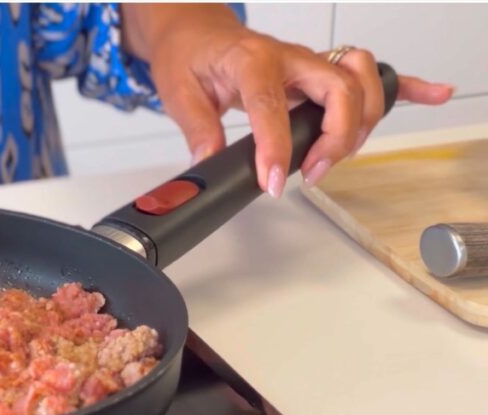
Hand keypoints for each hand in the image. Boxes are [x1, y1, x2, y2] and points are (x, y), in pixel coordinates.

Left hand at [121, 5, 453, 196]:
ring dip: (359, 125)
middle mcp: (289, 58)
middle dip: (334, 138)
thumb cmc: (190, 55)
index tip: (273, 182)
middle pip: (338, 90)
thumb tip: (209, 163)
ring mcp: (309, 63)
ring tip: (331, 160)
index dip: (275, 148)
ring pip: (358, 85)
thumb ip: (198, 128)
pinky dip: (405, 85)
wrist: (197, 31)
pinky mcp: (319, 72)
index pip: (270, 105)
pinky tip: (434, 93)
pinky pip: (370, 75)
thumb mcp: (179, 92)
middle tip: (311, 174)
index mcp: (250, 60)